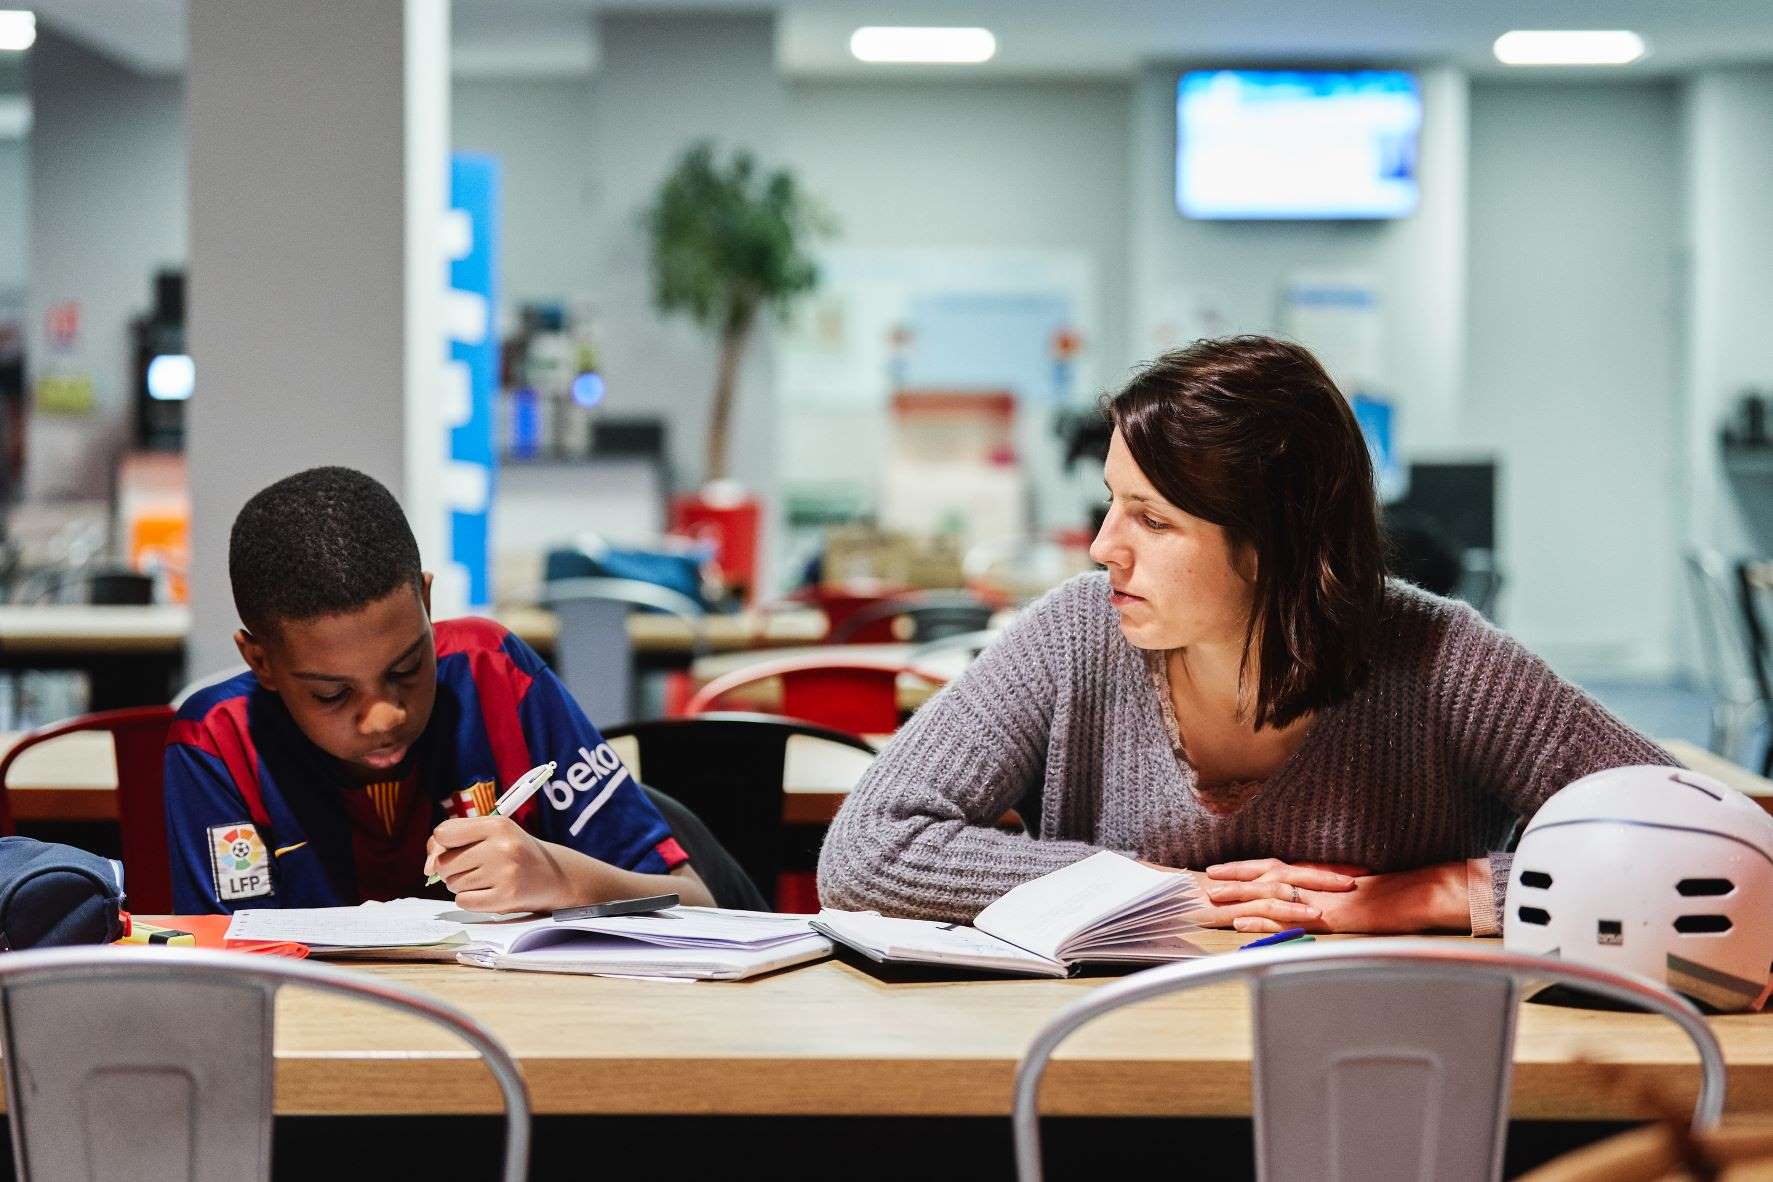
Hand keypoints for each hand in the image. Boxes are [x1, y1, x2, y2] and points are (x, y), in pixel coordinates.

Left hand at [426, 815, 602, 913]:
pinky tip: (489, 892)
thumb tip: (428, 866)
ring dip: (463, 885)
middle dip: (452, 869)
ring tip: (487, 878)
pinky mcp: (506, 897)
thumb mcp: (494, 833)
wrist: (555, 876)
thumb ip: (456, 838)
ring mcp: (505, 873)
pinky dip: (471, 899)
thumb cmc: (515, 852)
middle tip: (476, 867)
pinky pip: (463, 901)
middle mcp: (502, 846)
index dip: (440, 845)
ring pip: (452, 884)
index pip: (443, 834)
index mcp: (497, 825)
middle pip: (444, 863)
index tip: (451, 850)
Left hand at [1206, 858, 1470, 933]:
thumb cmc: (1392, 893)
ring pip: (1267, 896)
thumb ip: (1329, 890)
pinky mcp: (1325, 917)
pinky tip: (1240, 924)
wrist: (1418, 894)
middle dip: (1231, 878)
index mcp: (1318, 872)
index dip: (1245, 867)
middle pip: (1262, 876)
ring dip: (1237, 898)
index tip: (1221, 868)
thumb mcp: (1352, 888)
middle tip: (1203, 879)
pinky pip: (1286, 919)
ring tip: (1211, 900)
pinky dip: (1259, 921)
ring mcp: (1317, 898)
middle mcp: (1314, 881)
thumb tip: (1312, 897)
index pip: (1273, 865)